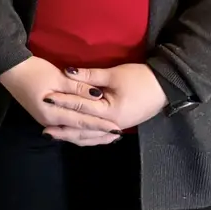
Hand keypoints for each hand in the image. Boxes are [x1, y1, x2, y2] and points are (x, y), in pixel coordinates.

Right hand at [0, 56, 123, 143]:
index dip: (101, 125)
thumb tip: (98, 96)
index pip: (82, 122)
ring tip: (107, 135)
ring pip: (72, 132)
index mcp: (52, 113)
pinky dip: (80, 129)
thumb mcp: (57, 77)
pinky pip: (66, 127)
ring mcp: (46, 120)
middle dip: (98, 133)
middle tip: (118, 134)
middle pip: (78, 132)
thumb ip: (78, 88)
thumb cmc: (32, 71)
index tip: (118, 128)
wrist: (9, 68)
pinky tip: (88, 129)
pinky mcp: (45, 115)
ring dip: (90, 134)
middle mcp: (49, 121)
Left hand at [44, 63, 168, 139]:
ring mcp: (117, 127)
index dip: (63, 103)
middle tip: (45, 129)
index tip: (46, 100)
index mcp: (111, 113)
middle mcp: (113, 125)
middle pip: (84, 130)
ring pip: (91, 136)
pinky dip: (87, 137)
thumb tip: (67, 73)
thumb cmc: (140, 78)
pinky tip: (76, 136)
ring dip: (73, 136)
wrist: (165, 86)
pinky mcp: (120, 124)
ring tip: (56, 135)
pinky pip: (99, 135)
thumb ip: (89, 76)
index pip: (81, 108)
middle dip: (64, 129)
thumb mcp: (114, 74)